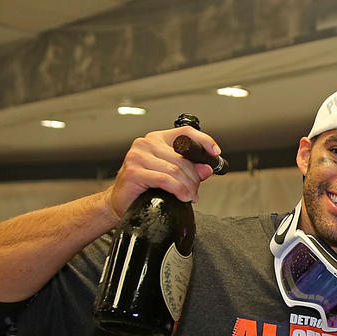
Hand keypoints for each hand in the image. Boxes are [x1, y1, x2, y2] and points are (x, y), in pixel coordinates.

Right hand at [103, 127, 219, 218]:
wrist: (120, 201)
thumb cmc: (144, 186)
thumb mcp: (170, 175)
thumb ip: (189, 169)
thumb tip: (207, 168)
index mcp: (157, 139)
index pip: (186, 133)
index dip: (204, 141)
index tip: (215, 152)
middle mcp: (146, 143)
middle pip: (183, 158)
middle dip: (195, 178)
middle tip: (196, 191)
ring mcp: (138, 156)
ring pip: (176, 170)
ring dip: (188, 187)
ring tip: (189, 196)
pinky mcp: (134, 171)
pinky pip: (165, 180)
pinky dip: (178, 190)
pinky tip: (182, 197)